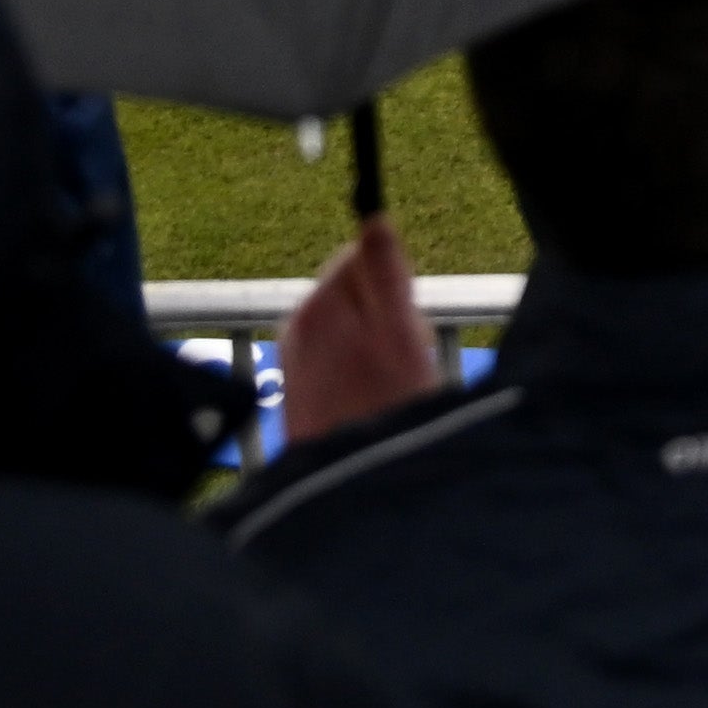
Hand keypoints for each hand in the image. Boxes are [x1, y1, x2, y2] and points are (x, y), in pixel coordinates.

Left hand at [274, 215, 444, 447]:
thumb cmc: (384, 413)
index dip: (398, 282)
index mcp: (317, 307)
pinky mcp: (301, 394)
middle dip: (389, 317)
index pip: (362, 256)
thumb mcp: (400, 335)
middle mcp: (297, 330)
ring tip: (392, 388)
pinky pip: (344, 363)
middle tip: (404, 361)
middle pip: (359, 294)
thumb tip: (375, 219)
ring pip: (355, 330)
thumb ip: (386, 273)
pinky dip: (364, 375)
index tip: (410, 319)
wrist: (351, 489)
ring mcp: (296, 363)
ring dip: (380, 348)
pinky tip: (375, 404)